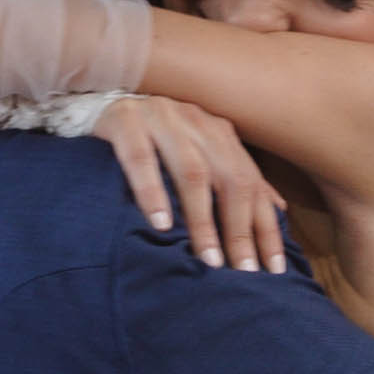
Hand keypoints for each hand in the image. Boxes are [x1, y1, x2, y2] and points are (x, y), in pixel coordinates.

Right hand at [92, 98, 282, 269]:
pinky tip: (162, 224)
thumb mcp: (197, 155)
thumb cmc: (151, 139)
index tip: (275, 268)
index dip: (266, 227)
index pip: (252, 184)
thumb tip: (278, 210)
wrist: (95, 101)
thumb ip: (233, 178)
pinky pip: (140, 159)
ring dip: (203, 219)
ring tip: (209, 259)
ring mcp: (161, 118)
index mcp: (218, 133)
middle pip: (230, 178)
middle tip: (244, 272)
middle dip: (240, 228)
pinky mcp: (124, 121)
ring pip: (192, 171)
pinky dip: (153, 192)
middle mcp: (196, 122)